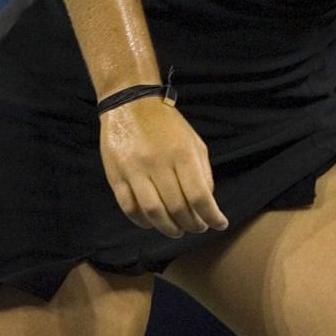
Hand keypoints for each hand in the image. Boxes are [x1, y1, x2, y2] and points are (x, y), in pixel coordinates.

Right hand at [99, 96, 229, 237]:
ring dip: (168, 228)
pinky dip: (143, 222)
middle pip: (177, 208)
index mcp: (182, 153)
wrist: (130, 103)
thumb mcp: (193, 141)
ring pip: (153, 212)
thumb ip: (203, 171)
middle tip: (197, 229)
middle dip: (191, 225)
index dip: (211, 216)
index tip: (219, 224)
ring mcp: (134, 170)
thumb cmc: (167, 124)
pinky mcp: (115, 175)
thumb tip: (208, 202)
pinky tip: (153, 223)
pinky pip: (129, 208)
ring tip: (177, 231)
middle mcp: (158, 162)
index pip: (199, 195)